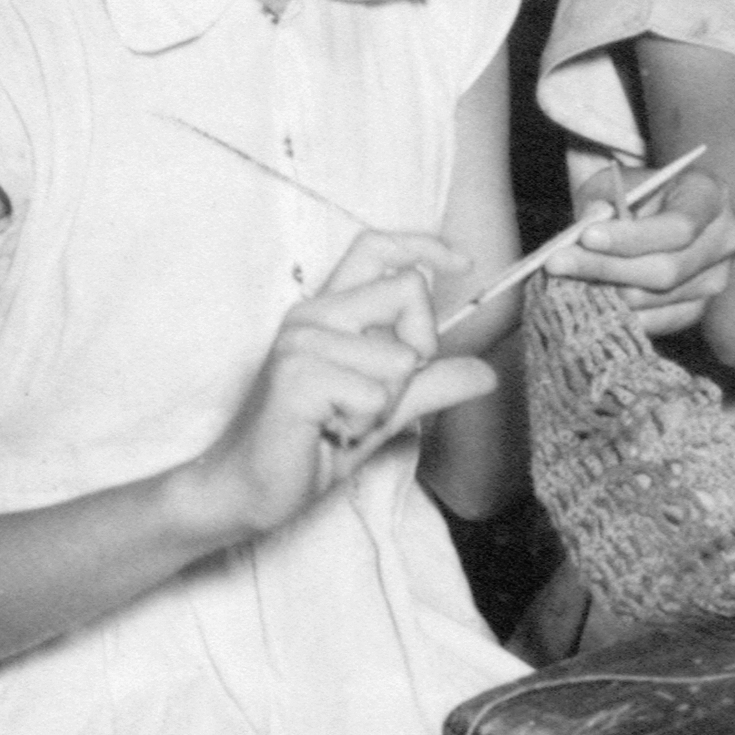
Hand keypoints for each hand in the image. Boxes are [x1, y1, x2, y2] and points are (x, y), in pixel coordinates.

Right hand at [192, 231, 495, 535]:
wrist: (250, 488)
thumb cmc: (309, 444)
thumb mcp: (384, 409)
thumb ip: (430, 385)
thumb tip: (484, 372)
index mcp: (328, 310)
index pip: (376, 247)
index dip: (424, 245)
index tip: (464, 262)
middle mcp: (313, 314)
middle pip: (407, 290)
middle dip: (420, 348)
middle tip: (382, 394)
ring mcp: (302, 342)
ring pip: (399, 358)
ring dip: (385, 405)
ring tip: (342, 421)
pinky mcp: (297, 377)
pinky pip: (375, 396)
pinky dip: (364, 426)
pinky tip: (327, 433)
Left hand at [554, 166, 734, 337]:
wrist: (652, 215)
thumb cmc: (630, 195)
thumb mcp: (612, 183)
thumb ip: (600, 202)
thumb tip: (587, 230)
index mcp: (710, 196)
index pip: (678, 227)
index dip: (631, 237)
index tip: (586, 237)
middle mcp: (724, 240)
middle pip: (668, 269)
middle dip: (607, 268)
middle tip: (557, 264)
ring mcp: (715, 280)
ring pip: (657, 298)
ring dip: (606, 291)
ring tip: (566, 279)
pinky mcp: (698, 309)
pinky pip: (658, 321)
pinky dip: (620, 313)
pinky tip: (590, 299)